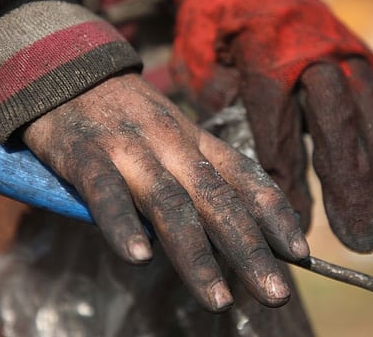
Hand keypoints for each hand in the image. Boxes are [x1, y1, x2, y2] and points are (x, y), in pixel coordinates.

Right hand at [22, 73, 308, 310]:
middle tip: (276, 294)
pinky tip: (139, 257)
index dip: (275, 214)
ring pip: (170, 203)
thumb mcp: (175, 137)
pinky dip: (122, 224)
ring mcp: (130, 148)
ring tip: (218, 300)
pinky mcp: (85, 153)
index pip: (245, 177)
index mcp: (197, 141)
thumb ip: (201, 174)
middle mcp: (172, 144)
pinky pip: (106, 192)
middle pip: (217, 200)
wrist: (72, 72)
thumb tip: (234, 220)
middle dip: (249, 250)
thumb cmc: (132, 116)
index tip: (300, 252)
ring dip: (196, 254)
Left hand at [171, 0, 372, 251]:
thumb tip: (245, 153)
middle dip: (352, 186)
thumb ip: (219, 103)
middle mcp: (314, 56)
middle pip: (338, 127)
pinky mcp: (361, 54)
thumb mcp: (199, 58)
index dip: (288, 179)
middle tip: (363, 238)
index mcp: (267, 57)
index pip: (279, 128)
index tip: (294, 222)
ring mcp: (345, 52)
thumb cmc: (216, 21)